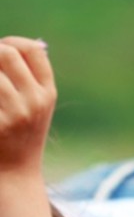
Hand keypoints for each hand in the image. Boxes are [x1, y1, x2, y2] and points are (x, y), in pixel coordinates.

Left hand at [0, 37, 55, 174]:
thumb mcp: (37, 107)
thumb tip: (15, 45)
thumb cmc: (21, 135)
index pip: (32, 51)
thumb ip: (30, 78)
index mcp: (47, 93)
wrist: (15, 173)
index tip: (1, 50)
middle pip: (6, 53)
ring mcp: (14, 114)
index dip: (12, 43)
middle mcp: (34, 101)